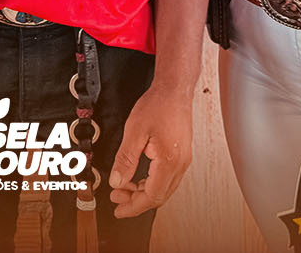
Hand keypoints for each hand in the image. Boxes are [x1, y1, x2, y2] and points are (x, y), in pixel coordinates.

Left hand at [107, 83, 193, 217]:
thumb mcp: (135, 132)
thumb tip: (117, 180)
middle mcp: (180, 164)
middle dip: (136, 201)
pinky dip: (150, 182)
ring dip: (143, 192)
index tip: (120, 210)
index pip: (152, 196)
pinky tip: (138, 177)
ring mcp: (182, 160)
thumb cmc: (159, 105)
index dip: (133, 206)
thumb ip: (125, 159)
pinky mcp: (180, 155)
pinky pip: (166, 178)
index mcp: (169, 161)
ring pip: (163, 188)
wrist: (174, 90)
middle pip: (159, 196)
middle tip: (117, 199)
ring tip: (124, 187)